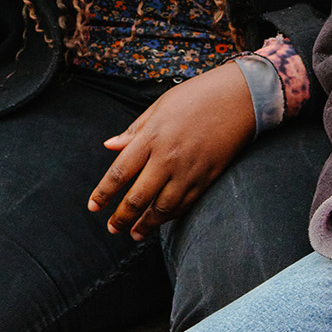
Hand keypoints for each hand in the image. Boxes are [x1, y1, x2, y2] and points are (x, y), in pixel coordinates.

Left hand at [86, 62, 253, 240]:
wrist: (238, 98)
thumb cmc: (195, 97)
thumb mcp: (159, 107)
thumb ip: (133, 131)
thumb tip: (109, 146)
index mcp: (151, 137)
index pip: (120, 173)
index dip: (104, 193)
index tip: (93, 207)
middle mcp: (168, 158)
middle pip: (138, 197)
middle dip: (121, 217)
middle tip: (111, 228)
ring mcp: (189, 171)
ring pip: (162, 208)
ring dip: (145, 225)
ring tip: (133, 234)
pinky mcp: (207, 179)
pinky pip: (184, 205)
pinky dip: (169, 217)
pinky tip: (160, 222)